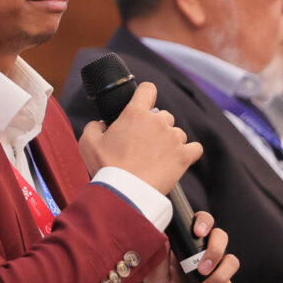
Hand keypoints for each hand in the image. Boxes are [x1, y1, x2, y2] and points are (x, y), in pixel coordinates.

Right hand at [77, 82, 201, 194]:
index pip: (148, 89)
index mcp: (135, 113)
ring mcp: (173, 138)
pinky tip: (177, 159)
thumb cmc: (106, 167)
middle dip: (155, 126)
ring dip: (169, 141)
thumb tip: (101, 124)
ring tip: (156, 157)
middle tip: (143, 143)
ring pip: (177, 133)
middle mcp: (157, 121)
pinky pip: (195, 148)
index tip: (144, 102)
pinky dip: (188, 153)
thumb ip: (94, 126)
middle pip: (163, 115)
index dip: (146, 94)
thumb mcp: (88, 142)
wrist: (125, 193)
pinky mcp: (184, 156)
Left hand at [142, 210, 244, 282]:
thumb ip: (158, 257)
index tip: (198, 232)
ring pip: (233, 262)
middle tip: (201, 269)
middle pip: (221, 238)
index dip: (204, 222)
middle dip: (215, 250)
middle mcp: (204, 259)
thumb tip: (158, 230)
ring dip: (219, 277)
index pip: (200, 225)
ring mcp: (218, 277)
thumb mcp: (155, 281)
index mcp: (186, 251)